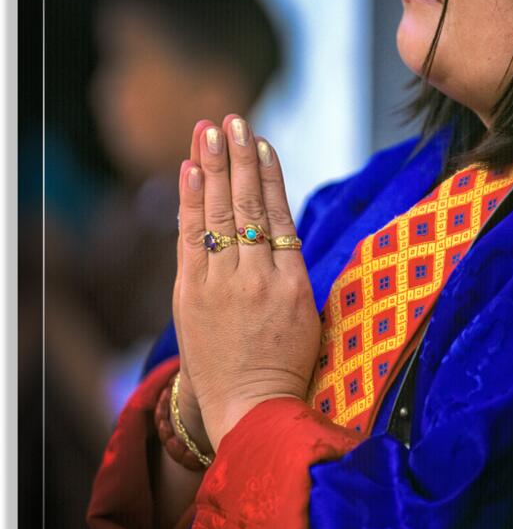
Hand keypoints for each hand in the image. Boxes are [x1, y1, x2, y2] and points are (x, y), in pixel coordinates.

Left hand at [174, 114, 320, 451]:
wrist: (250, 409)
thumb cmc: (285, 361)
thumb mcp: (307, 313)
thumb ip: (292, 268)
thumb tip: (278, 222)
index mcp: (293, 282)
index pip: (279, 213)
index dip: (270, 174)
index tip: (262, 142)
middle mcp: (257, 278)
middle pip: (248, 205)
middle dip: (239, 158)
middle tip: (233, 119)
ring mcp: (221, 286)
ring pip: (219, 216)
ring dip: (214, 168)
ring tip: (209, 130)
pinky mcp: (191, 297)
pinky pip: (191, 241)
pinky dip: (190, 204)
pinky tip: (189, 171)